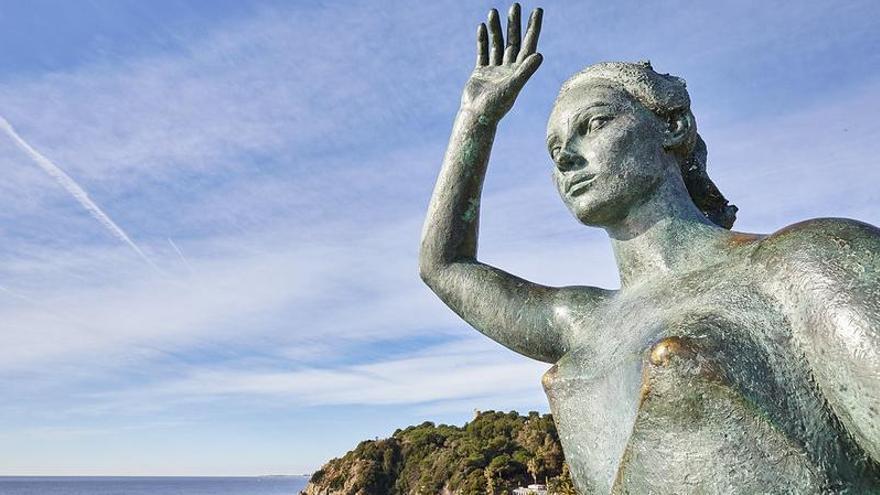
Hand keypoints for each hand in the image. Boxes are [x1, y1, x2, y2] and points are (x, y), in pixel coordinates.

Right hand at [461, 4, 542, 120]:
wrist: (477, 117)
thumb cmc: (496, 106)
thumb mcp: (513, 87)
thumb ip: (525, 71)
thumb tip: (540, 55)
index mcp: (519, 71)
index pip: (529, 44)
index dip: (533, 27)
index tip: (537, 10)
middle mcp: (509, 69)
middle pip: (513, 41)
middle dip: (514, 24)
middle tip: (515, 5)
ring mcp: (495, 70)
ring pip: (497, 44)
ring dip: (496, 28)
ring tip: (493, 10)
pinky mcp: (481, 72)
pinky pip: (482, 52)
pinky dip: (482, 40)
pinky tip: (482, 26)